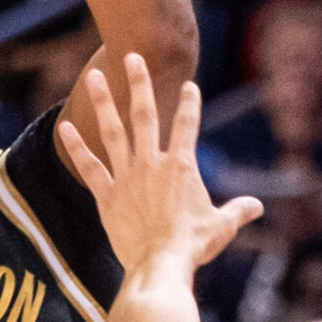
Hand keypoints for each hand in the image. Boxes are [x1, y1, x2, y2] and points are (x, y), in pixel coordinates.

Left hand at [58, 53, 264, 272]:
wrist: (160, 265)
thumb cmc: (193, 246)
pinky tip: (64, 127)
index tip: (188, 85)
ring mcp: (127, 177)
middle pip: (145, 115)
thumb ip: (237, 211)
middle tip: (131, 57)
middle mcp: (152, 164)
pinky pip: (90, 166)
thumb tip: (256, 207)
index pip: (187, 125)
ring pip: (113, 131)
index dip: (189, 103)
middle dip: (140, 83)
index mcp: (182, 167)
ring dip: (103, 102)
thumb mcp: (221, 226)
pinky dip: (76, 147)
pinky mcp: (108, 196)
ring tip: (92, 75)